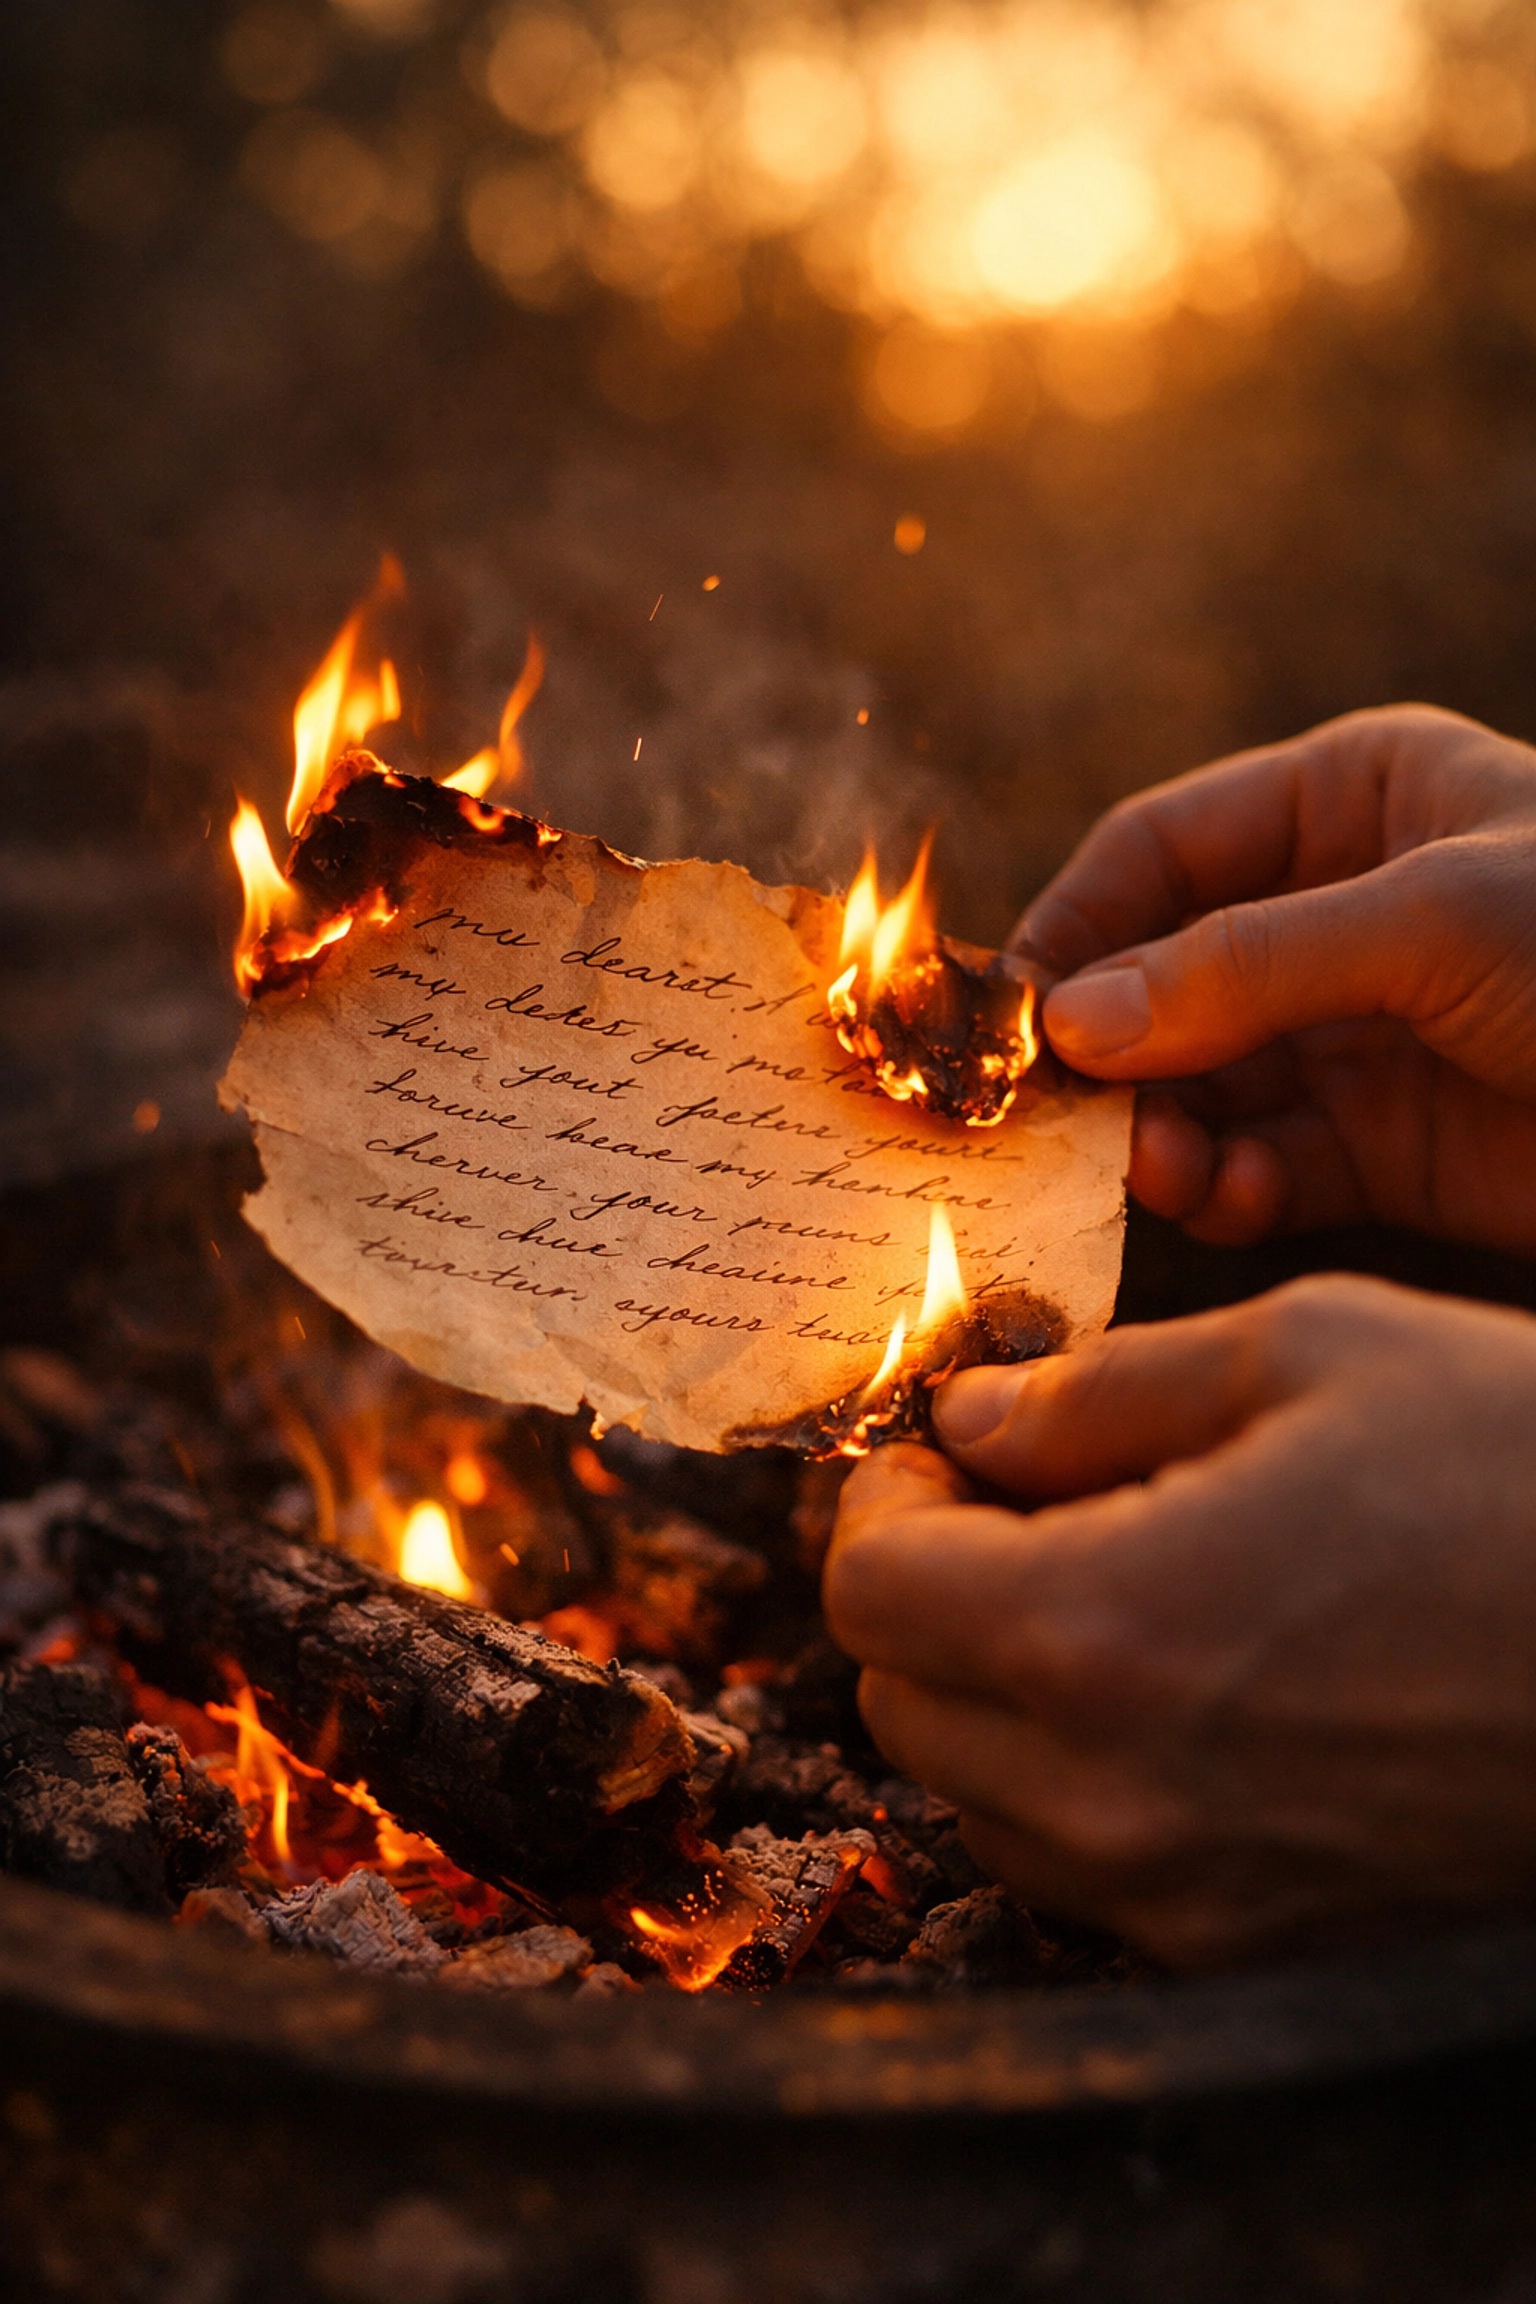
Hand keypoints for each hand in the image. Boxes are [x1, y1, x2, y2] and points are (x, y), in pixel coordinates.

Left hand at [823, 1275, 1535, 1965]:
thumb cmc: (1535, 1476)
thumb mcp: (1318, 1353)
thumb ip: (1104, 1391)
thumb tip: (973, 1420)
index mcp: (1103, 1631)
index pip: (870, 1588)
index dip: (885, 1499)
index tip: (948, 1453)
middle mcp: (1120, 1798)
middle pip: (902, 1701)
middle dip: (929, 1589)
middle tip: (1024, 1505)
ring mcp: (1195, 1897)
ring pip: (984, 1798)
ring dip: (997, 1689)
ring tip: (1118, 1587)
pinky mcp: (1266, 1948)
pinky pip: (1093, 1869)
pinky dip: (1086, 1778)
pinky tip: (1193, 1686)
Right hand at [1017, 705, 1535, 1249]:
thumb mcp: (1433, 922)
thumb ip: (1245, 968)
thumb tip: (1069, 1022)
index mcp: (1353, 801)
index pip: (1160, 849)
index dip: (1076, 926)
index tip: (1007, 1018)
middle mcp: (1337, 914)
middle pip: (1161, 979)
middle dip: (1110, 1051)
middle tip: (1055, 1122)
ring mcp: (1358, 1036)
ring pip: (1198, 1084)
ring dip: (1159, 1131)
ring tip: (1154, 1171)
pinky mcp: (1384, 1150)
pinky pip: (1261, 1166)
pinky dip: (1223, 1189)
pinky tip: (1221, 1200)